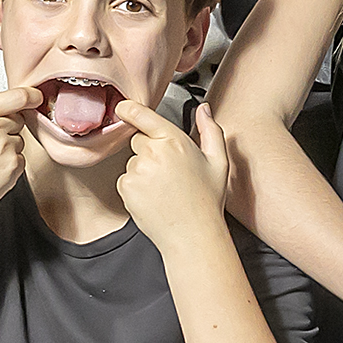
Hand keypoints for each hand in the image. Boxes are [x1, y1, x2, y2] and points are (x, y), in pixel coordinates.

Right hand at [0, 56, 38, 223]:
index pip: (18, 96)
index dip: (30, 95)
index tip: (34, 96)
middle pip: (18, 117)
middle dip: (6, 123)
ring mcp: (5, 151)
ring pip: (20, 138)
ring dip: (7, 143)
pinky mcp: (14, 170)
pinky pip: (21, 158)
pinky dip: (10, 162)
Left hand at [114, 99, 230, 252]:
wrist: (193, 235)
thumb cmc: (206, 200)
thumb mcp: (219, 161)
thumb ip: (210, 130)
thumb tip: (204, 109)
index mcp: (174, 141)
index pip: (142, 116)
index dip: (129, 109)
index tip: (123, 107)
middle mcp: (153, 153)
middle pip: (138, 140)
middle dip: (149, 150)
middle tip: (169, 171)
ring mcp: (137, 171)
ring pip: (132, 162)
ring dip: (143, 170)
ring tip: (164, 188)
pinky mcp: (126, 188)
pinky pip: (126, 180)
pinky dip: (136, 187)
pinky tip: (154, 197)